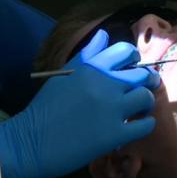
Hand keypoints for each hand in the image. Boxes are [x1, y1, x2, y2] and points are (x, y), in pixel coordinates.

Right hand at [0, 30, 159, 177]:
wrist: (30, 143)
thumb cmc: (44, 108)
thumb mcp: (64, 75)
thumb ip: (87, 55)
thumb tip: (104, 34)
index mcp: (92, 69)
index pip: (126, 52)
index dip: (134, 58)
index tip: (132, 67)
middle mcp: (105, 85)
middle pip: (142, 74)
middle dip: (147, 80)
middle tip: (141, 88)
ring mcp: (112, 110)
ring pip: (146, 97)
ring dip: (146, 102)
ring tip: (138, 109)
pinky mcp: (115, 134)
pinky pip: (145, 125)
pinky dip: (145, 124)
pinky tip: (136, 125)